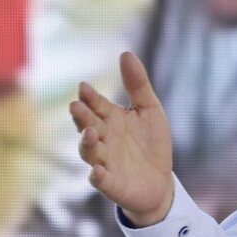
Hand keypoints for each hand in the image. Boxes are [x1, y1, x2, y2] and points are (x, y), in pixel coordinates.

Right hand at [69, 51, 173, 226]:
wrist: (160, 181)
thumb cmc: (150, 143)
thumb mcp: (149, 110)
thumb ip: (137, 84)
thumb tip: (125, 53)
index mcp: (111, 119)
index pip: (96, 105)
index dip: (90, 97)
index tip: (83, 86)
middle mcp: (104, 139)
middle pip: (88, 125)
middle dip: (81, 116)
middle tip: (76, 105)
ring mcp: (105, 161)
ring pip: (90, 151)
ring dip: (87, 142)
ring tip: (91, 132)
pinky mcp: (112, 184)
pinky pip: (101, 180)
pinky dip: (98, 176)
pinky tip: (97, 171)